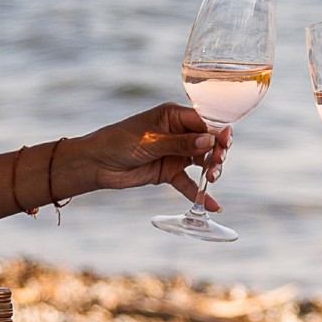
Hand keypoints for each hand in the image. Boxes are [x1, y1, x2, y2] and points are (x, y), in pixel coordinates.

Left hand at [60, 102, 228, 207]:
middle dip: (217, 151)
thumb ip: (180, 143)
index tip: (226, 142)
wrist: (96, 164)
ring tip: (212, 179)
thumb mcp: (151, 141)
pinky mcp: (169, 172)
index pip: (204, 121)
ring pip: (202, 161)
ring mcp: (175, 153)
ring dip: (211, 169)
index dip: (218, 131)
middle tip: (216, 163)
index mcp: (173, 116)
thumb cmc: (118, 142)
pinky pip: (189, 182)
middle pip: (208, 141)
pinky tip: (213, 205)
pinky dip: (200, 193)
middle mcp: (178, 133)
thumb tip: (210, 140)